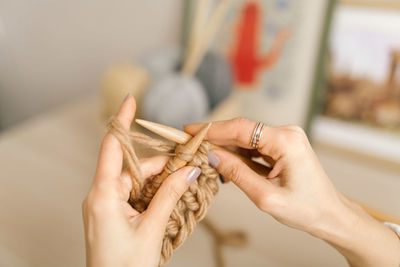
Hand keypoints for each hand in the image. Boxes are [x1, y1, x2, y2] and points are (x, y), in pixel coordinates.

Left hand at [82, 95, 200, 266]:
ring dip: (160, 182)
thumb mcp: (151, 230)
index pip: (112, 149)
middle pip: (135, 168)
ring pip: (137, 182)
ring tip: (185, 185)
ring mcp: (107, 205)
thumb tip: (188, 171)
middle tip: (190, 166)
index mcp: (103, 196)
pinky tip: (171, 198)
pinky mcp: (113, 214)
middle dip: (162, 166)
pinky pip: (135, 194)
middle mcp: (101, 196)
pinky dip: (153, 193)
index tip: (130, 100)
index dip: (121, 122)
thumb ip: (169, 196)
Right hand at [185, 118, 399, 266]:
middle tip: (192, 147)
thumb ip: (237, 173)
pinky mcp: (283, 146)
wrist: (331, 214)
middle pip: (242, 130)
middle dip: (216, 139)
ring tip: (206, 160)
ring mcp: (285, 138)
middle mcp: (286, 133)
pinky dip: (238, 155)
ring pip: (246, 139)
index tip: (190, 130)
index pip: (241, 128)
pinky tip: (225, 165)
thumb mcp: (266, 197)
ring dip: (226, 148)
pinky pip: (254, 146)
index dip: (213, 129)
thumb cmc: (306, 209)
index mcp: (286, 141)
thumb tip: (212, 155)